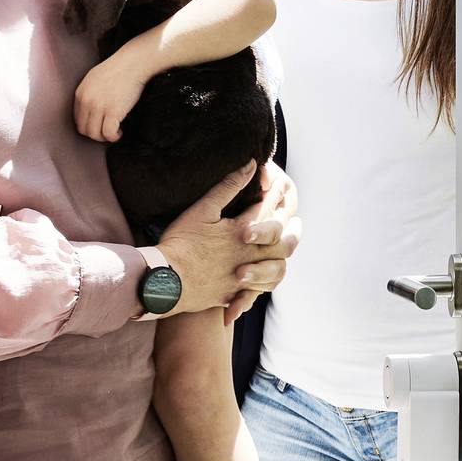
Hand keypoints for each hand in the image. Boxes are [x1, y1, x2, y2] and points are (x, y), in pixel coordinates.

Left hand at [74, 53, 150, 143]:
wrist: (133, 63)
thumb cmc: (118, 69)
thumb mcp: (94, 79)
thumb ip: (88, 94)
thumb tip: (90, 111)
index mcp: (80, 93)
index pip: (77, 120)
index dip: (89, 126)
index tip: (99, 125)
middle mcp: (86, 101)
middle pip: (84, 129)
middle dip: (96, 134)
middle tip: (107, 130)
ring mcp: (99, 107)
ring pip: (94, 134)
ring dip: (104, 137)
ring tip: (114, 131)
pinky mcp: (113, 111)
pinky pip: (108, 133)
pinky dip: (114, 137)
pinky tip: (119, 131)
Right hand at [155, 163, 288, 317]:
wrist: (165, 282)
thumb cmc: (181, 243)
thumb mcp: (203, 210)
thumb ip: (228, 188)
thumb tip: (251, 165)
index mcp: (242, 232)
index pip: (266, 209)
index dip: (275, 195)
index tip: (282, 185)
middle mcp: (248, 255)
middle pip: (281, 243)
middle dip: (291, 231)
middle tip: (297, 223)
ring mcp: (241, 278)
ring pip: (275, 270)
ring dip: (281, 259)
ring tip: (284, 253)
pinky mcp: (231, 295)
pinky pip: (255, 292)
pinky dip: (262, 285)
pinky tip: (263, 280)